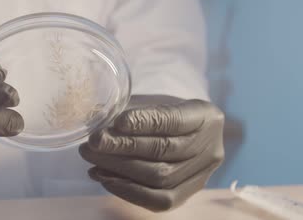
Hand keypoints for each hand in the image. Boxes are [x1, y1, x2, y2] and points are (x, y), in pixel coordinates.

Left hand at [79, 95, 223, 211]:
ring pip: (160, 177)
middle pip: (164, 150)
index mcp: (206, 116)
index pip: (173, 120)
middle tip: (92, 142)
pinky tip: (104, 177)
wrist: (187, 134)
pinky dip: (128, 190)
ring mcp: (203, 174)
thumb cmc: (165, 113)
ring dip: (119, 169)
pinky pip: (160, 201)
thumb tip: (98, 122)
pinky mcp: (189, 194)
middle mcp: (210, 147)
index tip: (116, 122)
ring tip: (92, 159)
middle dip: (123, 147)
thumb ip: (132, 110)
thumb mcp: (154, 101)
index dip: (144, 122)